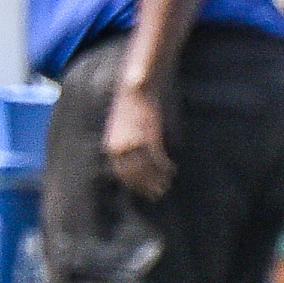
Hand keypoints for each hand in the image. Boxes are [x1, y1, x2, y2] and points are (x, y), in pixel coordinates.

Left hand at [104, 83, 173, 198]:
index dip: (134, 184)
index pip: (122, 174)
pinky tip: (171, 170)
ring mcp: (136, 144)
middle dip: (147, 186)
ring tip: (165, 185)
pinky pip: (158, 158)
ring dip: (158, 179)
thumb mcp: (118, 130)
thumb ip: (122, 146)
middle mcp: (121, 149)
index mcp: (112, 147)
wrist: (135, 89)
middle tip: (158, 193)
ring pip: (148, 169)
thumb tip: (130, 160)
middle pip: (135, 175)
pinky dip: (165, 167)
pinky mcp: (150, 138)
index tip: (142, 192)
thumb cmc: (127, 107)